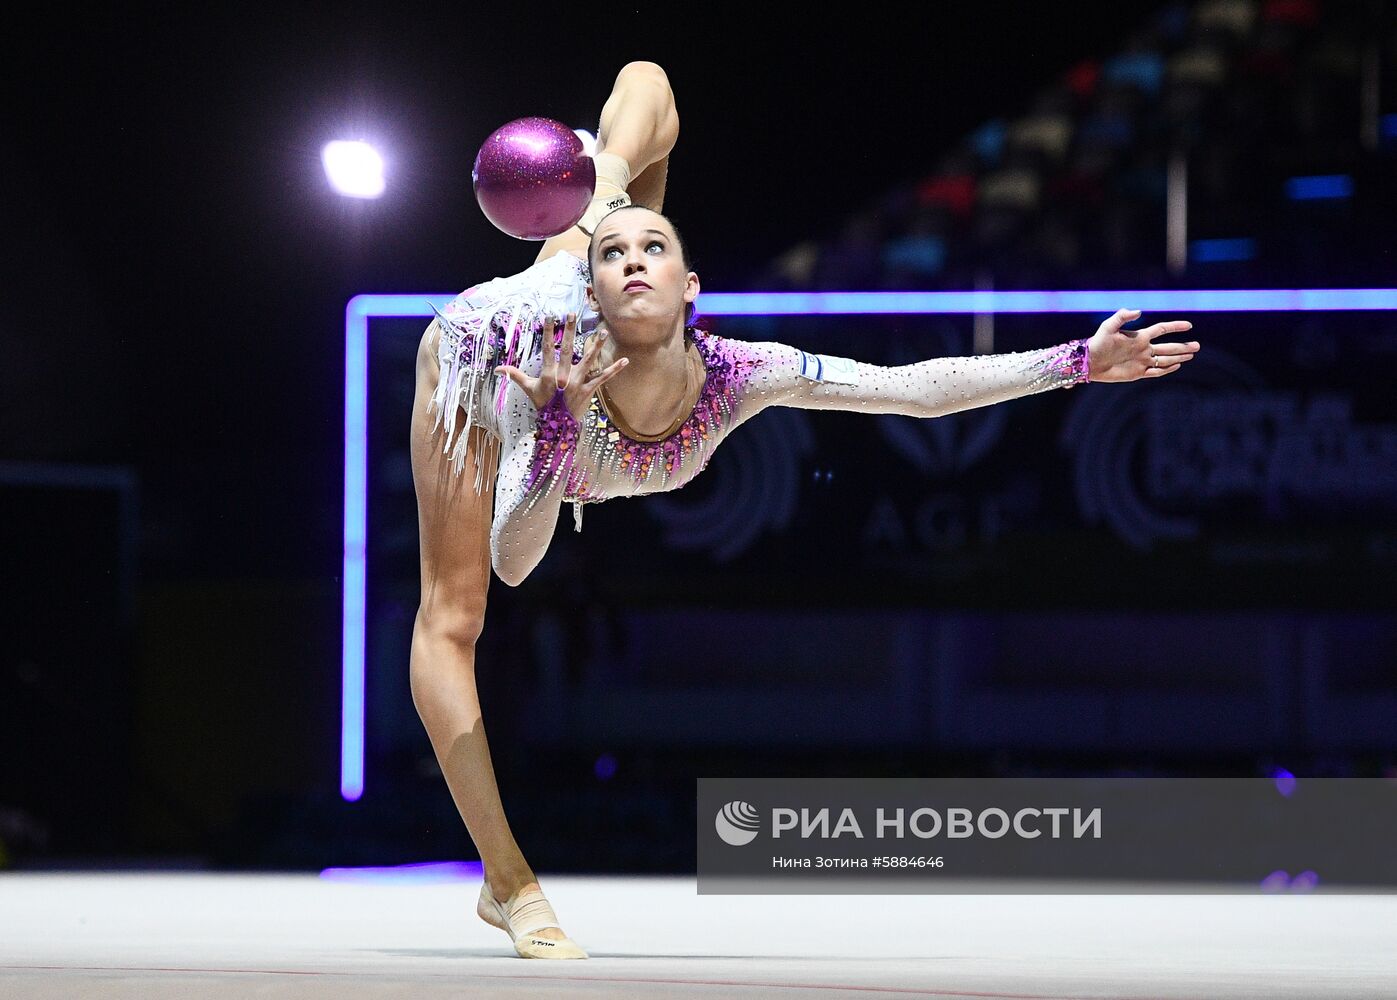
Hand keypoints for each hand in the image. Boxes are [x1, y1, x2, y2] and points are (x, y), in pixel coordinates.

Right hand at [497, 313, 629, 422]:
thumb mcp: (529, 389)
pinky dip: (614, 369)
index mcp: (549, 374)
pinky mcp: (589, 390)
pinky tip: (625, 360)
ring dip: (596, 346)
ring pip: (589, 361)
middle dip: (570, 331)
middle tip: (572, 314)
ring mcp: (578, 383)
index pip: (547, 349)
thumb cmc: (543, 405)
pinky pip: (603, 378)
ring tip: (602, 331)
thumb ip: (515, 375)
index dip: (548, 332)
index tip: (550, 317)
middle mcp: (564, 376)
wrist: (557, 426)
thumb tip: (497, 369)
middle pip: (568, 350)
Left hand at [1087, 309, 1199, 382]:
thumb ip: (1122, 316)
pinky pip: (1155, 371)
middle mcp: (1143, 348)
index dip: (1175, 327)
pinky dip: (1167, 369)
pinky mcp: (1137, 373)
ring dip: (1179, 357)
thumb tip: (1140, 311)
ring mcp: (1141, 361)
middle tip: (1198, 346)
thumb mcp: (1108, 326)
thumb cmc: (1098, 342)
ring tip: (1192, 354)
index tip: (1189, 325)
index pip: (1162, 330)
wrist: (1089, 362)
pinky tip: (1177, 366)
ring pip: (1165, 359)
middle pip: (1168, 347)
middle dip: (1183, 346)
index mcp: (1139, 336)